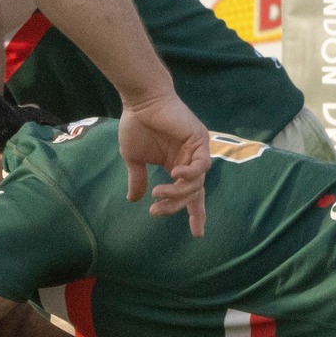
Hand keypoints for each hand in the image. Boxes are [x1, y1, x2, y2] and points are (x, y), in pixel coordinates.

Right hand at [116, 91, 210, 235]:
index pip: (191, 194)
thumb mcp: (134, 159)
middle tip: (156, 211)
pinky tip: (175, 175)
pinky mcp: (199, 139)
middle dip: (178, 207)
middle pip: (193, 193)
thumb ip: (137, 179)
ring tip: (158, 193)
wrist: (140, 102)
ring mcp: (197, 150)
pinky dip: (190, 173)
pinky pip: (202, 165)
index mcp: (178, 165)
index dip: (195, 213)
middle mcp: (191, 160)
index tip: (197, 234)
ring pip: (196, 183)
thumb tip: (133, 200)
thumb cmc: (136, 125)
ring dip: (177, 192)